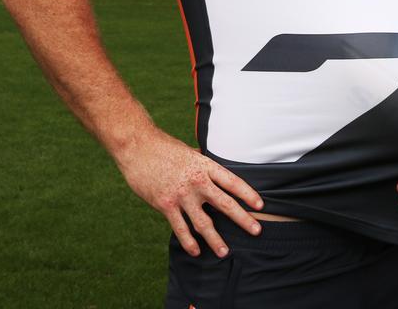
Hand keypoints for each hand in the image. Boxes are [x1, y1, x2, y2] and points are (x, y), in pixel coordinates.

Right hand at [114, 128, 263, 256]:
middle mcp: (197, 181)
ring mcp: (182, 194)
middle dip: (242, 219)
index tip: (260, 206)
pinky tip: (196, 251)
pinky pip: (180, 227)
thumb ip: (201, 165)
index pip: (232, 182)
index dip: (248, 194)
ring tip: (225, 251)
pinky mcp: (166, 204)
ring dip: (215, 239)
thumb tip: (212, 171)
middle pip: (225, 203)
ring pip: (203, 222)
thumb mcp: (189, 152)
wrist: (137, 146)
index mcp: (205, 166)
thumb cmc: (163, 147)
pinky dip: (189, 241)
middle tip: (256, 231)